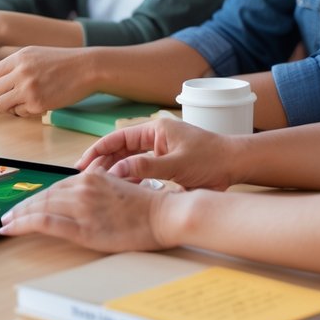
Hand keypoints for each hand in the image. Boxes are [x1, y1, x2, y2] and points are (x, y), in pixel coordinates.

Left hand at [0, 46, 94, 115]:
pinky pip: (20, 113)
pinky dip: (24, 112)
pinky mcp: (38, 103)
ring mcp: (29, 88)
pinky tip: (37, 104)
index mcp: (18, 58)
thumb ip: (14, 66)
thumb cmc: (62, 63)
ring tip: (21, 103)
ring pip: (1, 105)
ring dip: (7, 108)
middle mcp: (20, 72)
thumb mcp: (34, 55)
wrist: (87, 68)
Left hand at [0, 171, 175, 251]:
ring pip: (40, 208)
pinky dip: (25, 224)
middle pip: (43, 197)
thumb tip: (85, 185)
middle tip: (7, 216)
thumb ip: (99, 185)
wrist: (166, 214)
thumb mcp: (119, 185)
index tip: (24, 205)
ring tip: (6, 224)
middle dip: (22, 207)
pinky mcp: (85, 228)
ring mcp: (82, 208)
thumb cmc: (147, 205)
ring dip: (18, 216)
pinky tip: (12, 228)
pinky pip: (46, 223)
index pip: (54, 188)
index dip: (36, 198)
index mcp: (90, 178)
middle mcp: (82, 188)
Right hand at [77, 119, 239, 191]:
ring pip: (130, 160)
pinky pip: (142, 169)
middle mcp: (155, 137)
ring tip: (100, 185)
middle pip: (121, 149)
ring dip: (116, 171)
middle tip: (86, 178)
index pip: (118, 137)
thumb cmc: (212, 159)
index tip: (83, 163)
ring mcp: (161, 150)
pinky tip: (123, 189)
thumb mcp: (177, 165)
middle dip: (103, 162)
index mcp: (155, 130)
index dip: (98, 150)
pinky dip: (131, 178)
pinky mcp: (167, 163)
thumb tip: (117, 171)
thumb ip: (146, 168)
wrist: (236, 165)